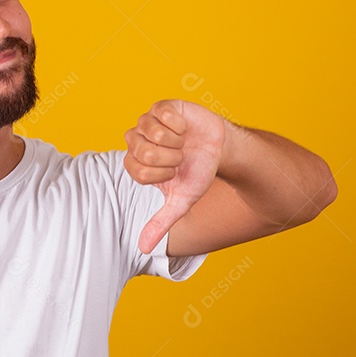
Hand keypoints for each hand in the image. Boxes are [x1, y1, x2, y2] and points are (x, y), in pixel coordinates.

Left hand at [123, 100, 226, 253]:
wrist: (220, 150)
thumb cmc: (196, 173)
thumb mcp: (180, 201)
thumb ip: (160, 223)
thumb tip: (142, 249)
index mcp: (135, 163)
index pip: (138, 171)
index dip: (161, 174)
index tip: (174, 173)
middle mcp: (136, 141)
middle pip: (143, 152)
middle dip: (170, 159)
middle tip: (180, 157)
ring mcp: (147, 122)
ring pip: (151, 132)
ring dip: (175, 141)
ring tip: (183, 142)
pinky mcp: (162, 107)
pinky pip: (161, 114)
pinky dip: (179, 125)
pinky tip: (184, 128)